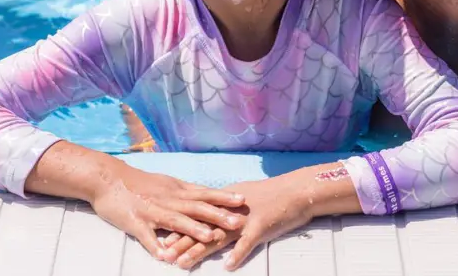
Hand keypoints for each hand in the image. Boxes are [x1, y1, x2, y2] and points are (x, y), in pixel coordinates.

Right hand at [87, 162, 246, 263]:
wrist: (107, 178)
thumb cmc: (139, 182)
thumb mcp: (167, 183)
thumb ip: (186, 191)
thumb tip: (208, 194)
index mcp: (176, 190)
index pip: (204, 193)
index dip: (223, 197)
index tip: (242, 201)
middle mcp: (167, 199)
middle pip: (196, 206)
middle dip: (218, 215)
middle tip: (237, 222)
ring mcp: (151, 210)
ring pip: (175, 220)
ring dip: (193, 229)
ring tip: (210, 237)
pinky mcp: (134, 221)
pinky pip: (145, 236)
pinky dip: (154, 245)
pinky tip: (165, 257)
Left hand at [161, 175, 315, 270]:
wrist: (296, 191)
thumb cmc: (271, 194)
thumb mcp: (243, 196)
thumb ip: (225, 206)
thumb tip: (208, 216)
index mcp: (224, 203)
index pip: (197, 217)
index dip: (179, 229)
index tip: (161, 240)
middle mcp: (231, 211)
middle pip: (202, 228)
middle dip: (181, 242)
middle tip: (164, 255)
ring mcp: (246, 220)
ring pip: (218, 237)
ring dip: (199, 251)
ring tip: (183, 263)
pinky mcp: (261, 228)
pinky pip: (247, 244)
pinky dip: (237, 255)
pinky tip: (227, 266)